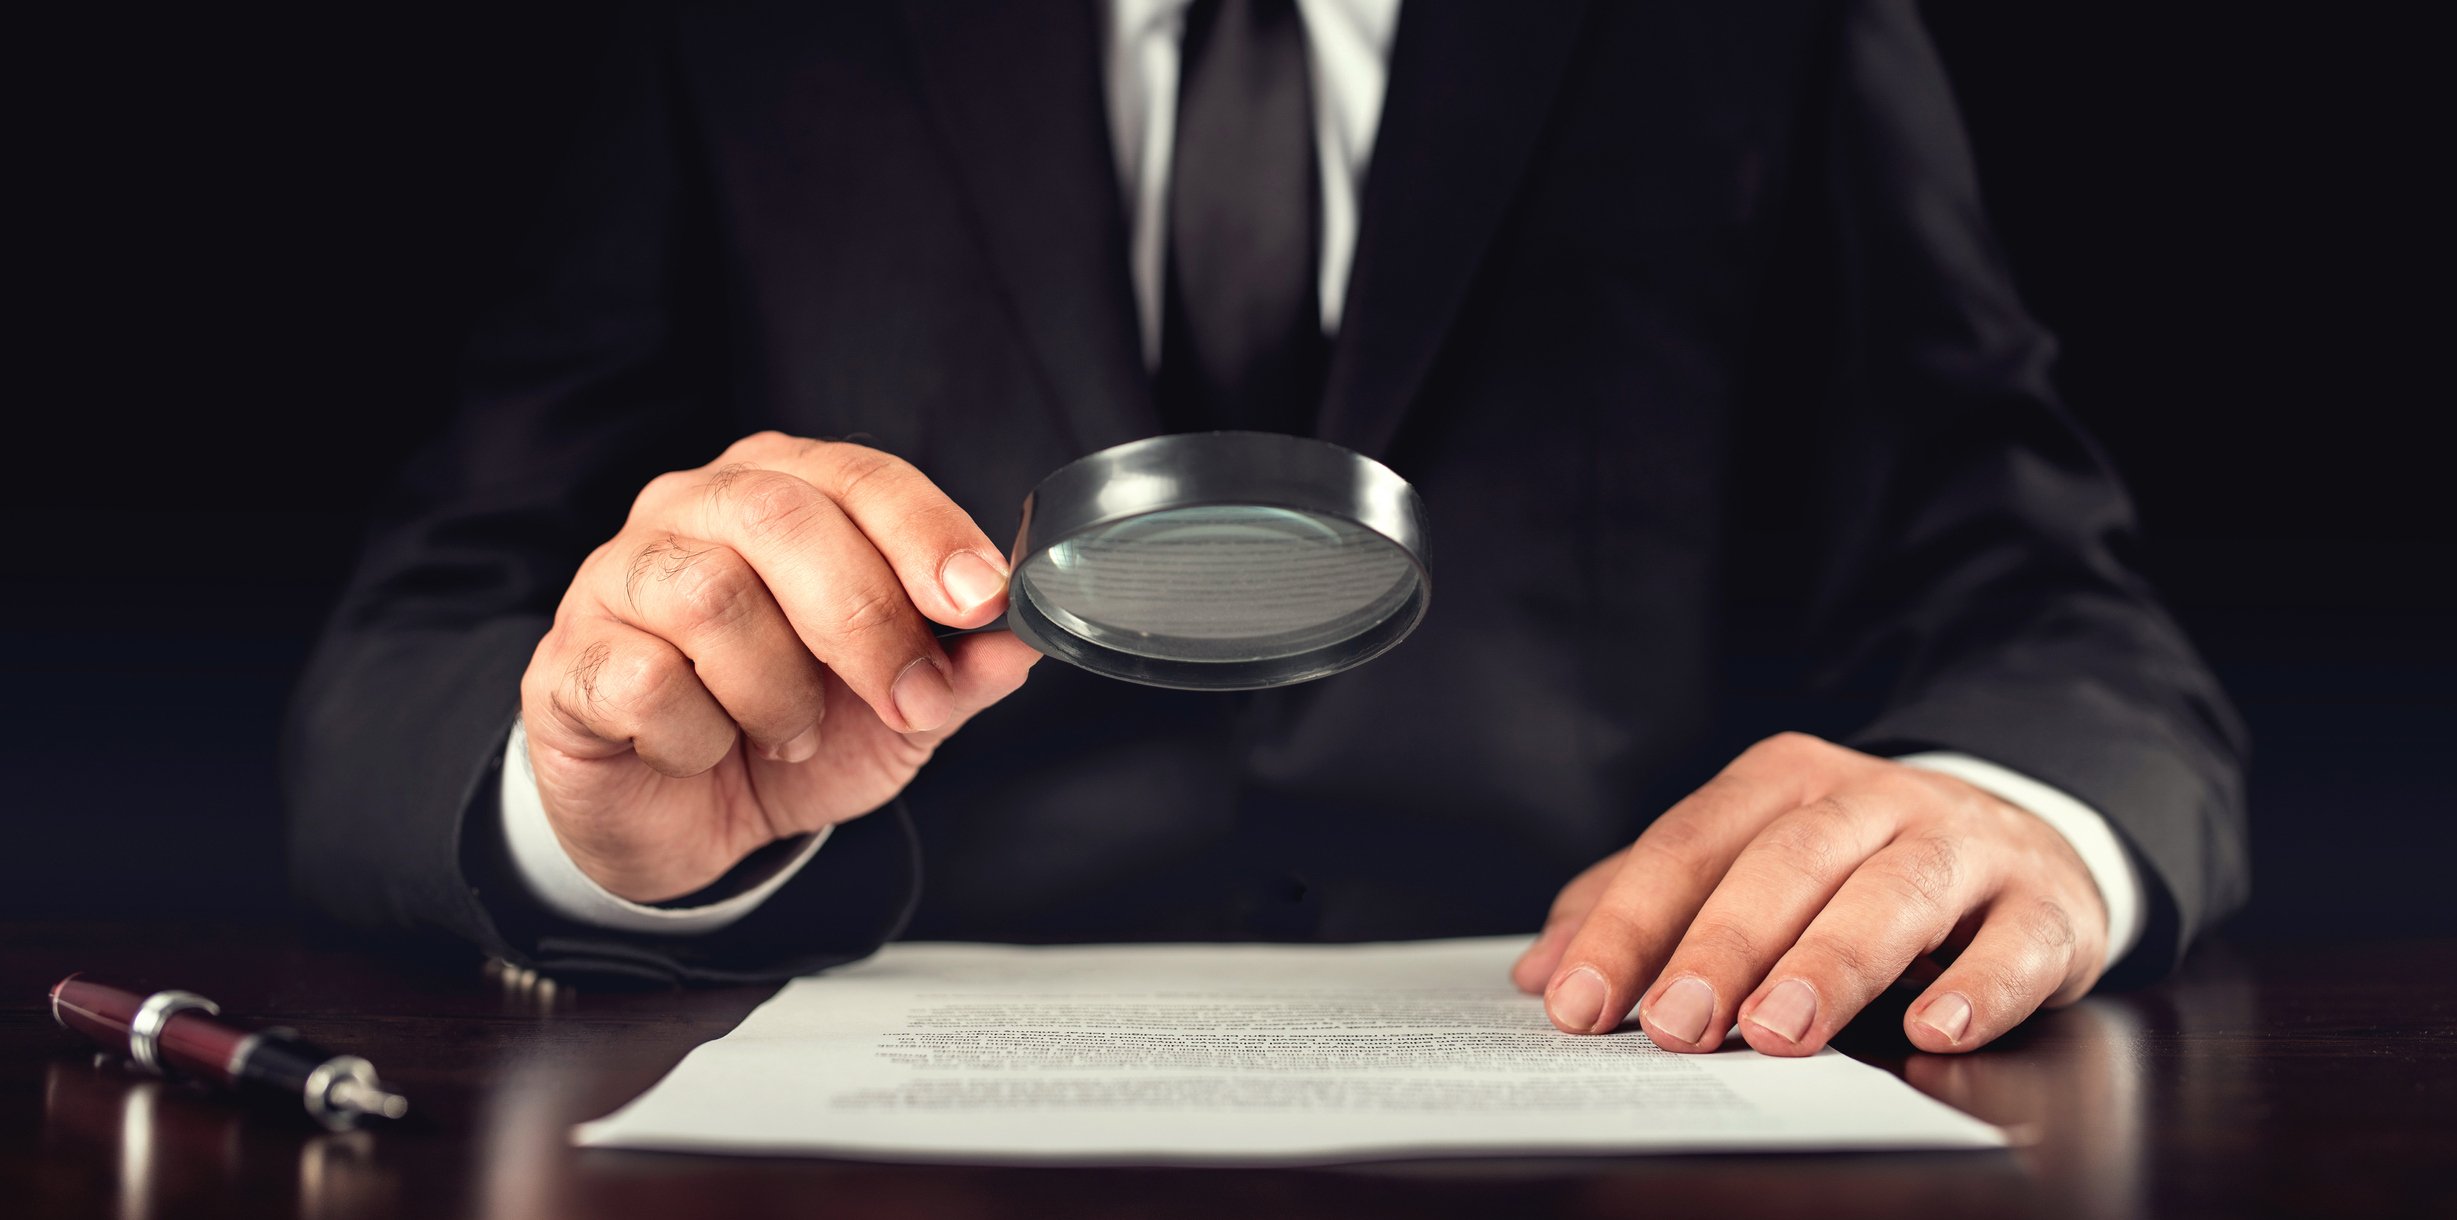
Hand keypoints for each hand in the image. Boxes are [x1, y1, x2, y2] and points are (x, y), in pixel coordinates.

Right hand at [518, 432, 1039, 900]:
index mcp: (785, 491)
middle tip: (905, 702)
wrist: (686, 823)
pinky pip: (646, 681)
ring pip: (712, 597)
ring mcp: (618, 576)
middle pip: (784, 521)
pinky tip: (706, 749)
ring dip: (778, 692)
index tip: (980, 602)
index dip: (927, 536)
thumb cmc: (789, 734)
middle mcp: (695, 509)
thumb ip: (960, 670)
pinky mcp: (568, 659)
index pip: (862, 478)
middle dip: (866, 623)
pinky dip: (700, 737)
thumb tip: (1019, 640)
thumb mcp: (900, 710)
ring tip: (789, 734)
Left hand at [1512, 733, 2107, 1054]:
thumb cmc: (1859, 864)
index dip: (1628, 924)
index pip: (1688, 845)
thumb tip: (1541, 969)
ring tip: (1779, 1031)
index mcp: (1784, 782)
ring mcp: (1964, 844)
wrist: (2027, 833)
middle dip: (1723, 945)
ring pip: (1893, 894)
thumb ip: (1646, 904)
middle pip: (1785, 862)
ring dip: (1831, 964)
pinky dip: (1976, 986)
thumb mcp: (1751, 860)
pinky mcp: (2046, 903)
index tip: (1576, 1001)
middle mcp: (1872, 799)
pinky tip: (1934, 1029)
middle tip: (1675, 1025)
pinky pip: (2014, 940)